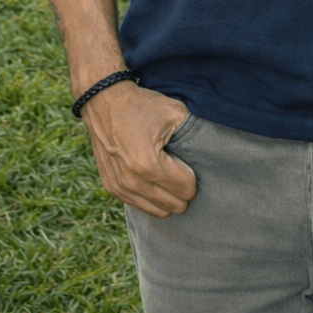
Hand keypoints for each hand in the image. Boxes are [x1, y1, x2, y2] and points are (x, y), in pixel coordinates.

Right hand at [82, 81, 196, 216]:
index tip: (186, 162)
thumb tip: (208, 155)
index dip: (191, 176)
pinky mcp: (112, 187)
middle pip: (173, 205)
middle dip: (181, 190)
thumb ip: (194, 135)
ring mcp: (120, 186)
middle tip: (178, 169)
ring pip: (157, 211)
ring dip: (166, 196)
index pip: (185, 190)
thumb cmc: (141, 106)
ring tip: (166, 174)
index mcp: (149, 164)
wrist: (104, 101)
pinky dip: (150, 197)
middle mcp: (132, 181)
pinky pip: (140, 205)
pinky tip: (152, 178)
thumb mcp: (174, 112)